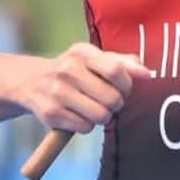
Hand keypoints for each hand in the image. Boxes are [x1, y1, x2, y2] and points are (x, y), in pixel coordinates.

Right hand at [18, 42, 152, 132]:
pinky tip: (78, 114)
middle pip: (112, 98)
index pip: (115, 69)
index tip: (124, 88)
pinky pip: (85, 127)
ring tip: (94, 108)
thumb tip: (149, 74)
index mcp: (82, 52)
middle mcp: (68, 69)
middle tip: (109, 101)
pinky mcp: (50, 113)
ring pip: (100, 116)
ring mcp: (58, 91)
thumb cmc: (74, 69)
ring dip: (103, 116)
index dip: (127, 85)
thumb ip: (124, 63)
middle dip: (116, 104)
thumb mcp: (94, 58)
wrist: (30, 81)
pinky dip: (87, 125)